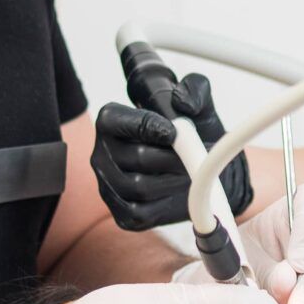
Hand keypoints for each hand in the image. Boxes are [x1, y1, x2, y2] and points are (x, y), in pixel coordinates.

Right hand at [91, 70, 253, 229]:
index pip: (116, 121)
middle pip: (136, 158)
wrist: (201, 169)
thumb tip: (183, 102)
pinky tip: (177, 191)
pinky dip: (165, 203)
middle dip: (172, 158)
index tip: (173, 133)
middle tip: (195, 157)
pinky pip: (141, 212)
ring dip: (173, 180)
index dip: (145, 127)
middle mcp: (102, 153)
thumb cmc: (192, 133)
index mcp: (112, 121)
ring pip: (140, 187)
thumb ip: (195, 90)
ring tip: (191, 172)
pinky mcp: (122, 213)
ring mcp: (108, 186)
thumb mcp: (199, 104)